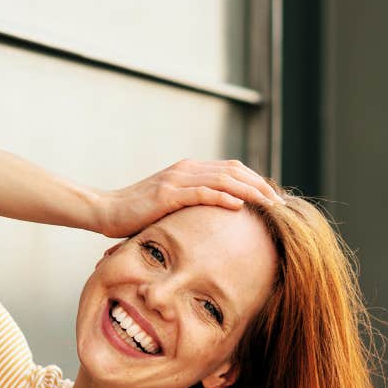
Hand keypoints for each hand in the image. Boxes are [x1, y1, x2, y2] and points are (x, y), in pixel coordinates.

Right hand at [96, 158, 283, 237]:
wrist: (105, 210)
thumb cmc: (136, 214)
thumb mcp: (169, 205)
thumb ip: (190, 204)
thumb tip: (215, 217)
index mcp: (189, 170)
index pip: (232, 169)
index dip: (256, 181)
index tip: (274, 198)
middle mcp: (186, 169)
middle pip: (234, 171)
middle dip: (261, 186)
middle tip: (281, 203)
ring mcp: (177, 180)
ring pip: (223, 180)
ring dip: (250, 191)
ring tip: (270, 205)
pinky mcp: (167, 194)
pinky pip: (202, 193)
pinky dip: (223, 197)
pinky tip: (240, 206)